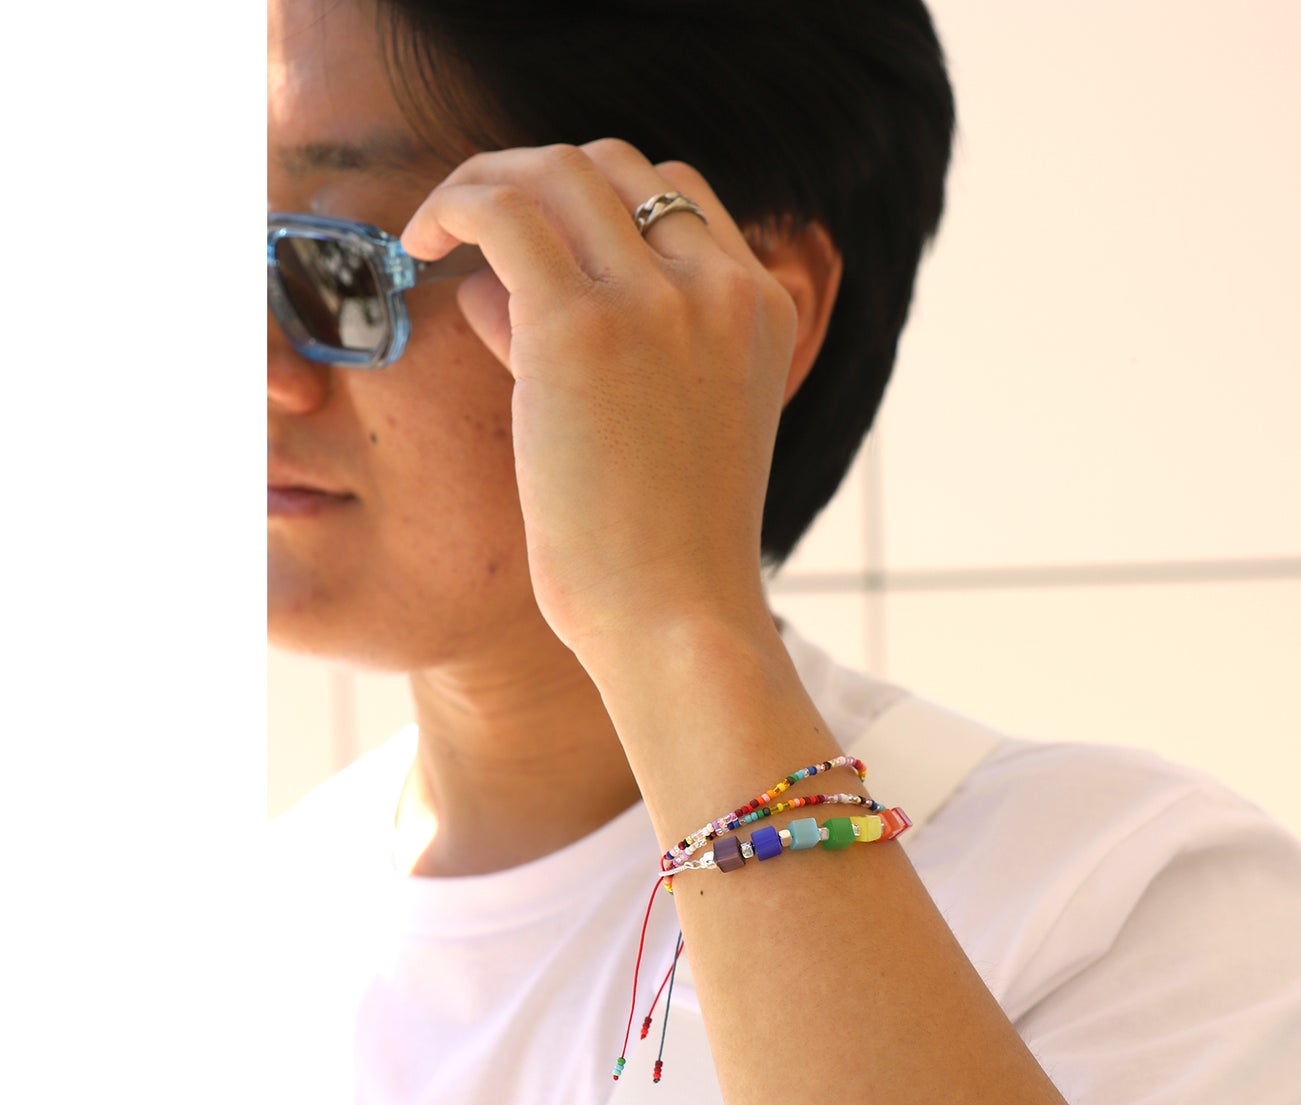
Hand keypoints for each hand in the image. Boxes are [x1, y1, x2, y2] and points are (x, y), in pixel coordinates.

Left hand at [399, 139, 799, 668]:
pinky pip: (502, 212)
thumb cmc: (665, 553)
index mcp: (760, 310)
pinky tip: (419, 245)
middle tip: (477, 232)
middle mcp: (719, 289)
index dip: (598, 207)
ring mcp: (657, 301)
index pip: (678, 198)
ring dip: (485, 184)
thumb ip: (604, 350)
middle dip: (536, 184)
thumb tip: (494, 291)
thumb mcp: (664, 430)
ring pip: (556, 170)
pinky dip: (453, 206)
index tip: (541, 250)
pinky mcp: (583, 328)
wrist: (678, 621)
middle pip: (615, 166)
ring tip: (436, 230)